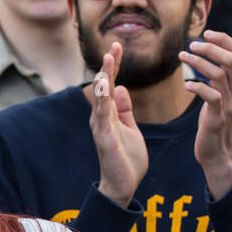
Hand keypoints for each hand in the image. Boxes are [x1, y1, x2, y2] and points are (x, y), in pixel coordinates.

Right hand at [90, 42, 147, 207]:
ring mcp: (101, 126)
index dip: (114, 65)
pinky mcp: (104, 136)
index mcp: (109, 114)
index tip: (118, 46)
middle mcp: (101, 117)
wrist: (123, 186)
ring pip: (101, 97)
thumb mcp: (130, 128)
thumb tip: (121, 88)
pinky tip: (105, 85)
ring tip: (108, 59)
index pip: (111, 84)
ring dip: (104, 77)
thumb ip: (124, 109)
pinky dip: (102, 98)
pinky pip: (103, 114)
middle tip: (114, 46)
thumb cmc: (126, 159)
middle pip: (103, 86)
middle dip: (108, 66)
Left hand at [180, 30, 231, 198]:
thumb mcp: (222, 96)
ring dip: (198, 62)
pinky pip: (211, 96)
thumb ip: (220, 77)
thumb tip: (211, 54)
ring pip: (220, 74)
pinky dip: (197, 86)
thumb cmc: (215, 120)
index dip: (224, 39)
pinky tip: (186, 85)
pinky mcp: (218, 117)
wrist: (218, 152)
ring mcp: (230, 104)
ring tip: (182, 57)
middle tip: (191, 45)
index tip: (206, 33)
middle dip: (210, 47)